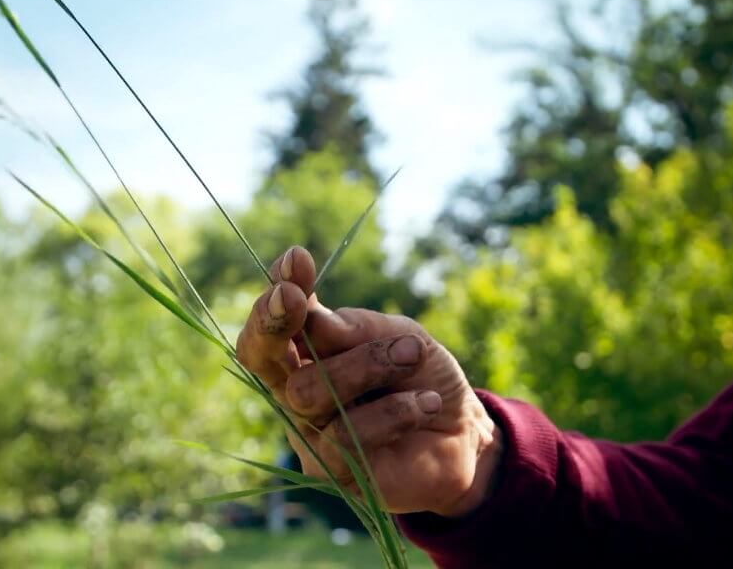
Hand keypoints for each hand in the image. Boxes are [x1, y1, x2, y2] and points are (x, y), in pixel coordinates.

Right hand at [236, 246, 501, 516]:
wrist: (466, 434)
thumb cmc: (424, 377)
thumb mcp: (399, 336)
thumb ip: (355, 329)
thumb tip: (310, 315)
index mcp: (306, 355)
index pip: (268, 330)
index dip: (271, 298)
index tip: (294, 260)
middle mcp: (298, 394)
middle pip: (266, 359)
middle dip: (282, 322)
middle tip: (299, 297)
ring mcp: (312, 436)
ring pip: (310, 393)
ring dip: (367, 364)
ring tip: (413, 356)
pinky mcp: (335, 473)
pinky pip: (347, 436)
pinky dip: (395, 410)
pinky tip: (426, 403)